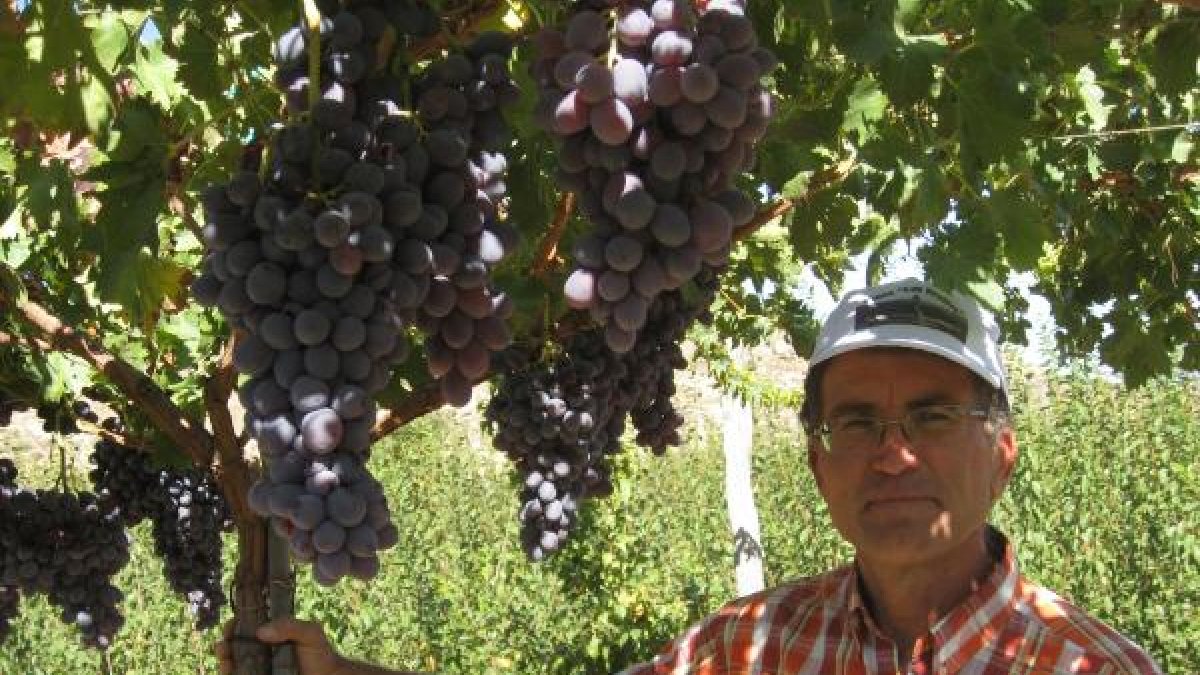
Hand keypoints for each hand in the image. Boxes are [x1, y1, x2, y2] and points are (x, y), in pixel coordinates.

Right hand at [216, 617, 350, 674]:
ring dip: (224, 663)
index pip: (246, 627)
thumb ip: (289, 626)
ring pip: (232, 666)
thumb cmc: (320, 655)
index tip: (231, 625)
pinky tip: (231, 672)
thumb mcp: (309, 633)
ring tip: (226, 663)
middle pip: (233, 647)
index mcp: (270, 635)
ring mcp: (258, 669)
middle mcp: (260, 652)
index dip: (235, 625)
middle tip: (224, 645)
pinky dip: (231, 674)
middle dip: (224, 645)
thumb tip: (261, 631)